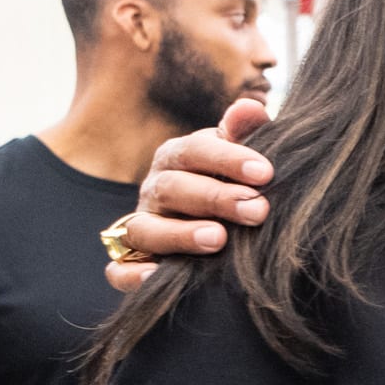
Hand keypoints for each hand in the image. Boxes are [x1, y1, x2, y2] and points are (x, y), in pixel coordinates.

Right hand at [101, 97, 274, 290]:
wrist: (221, 228)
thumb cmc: (233, 183)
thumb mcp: (241, 157)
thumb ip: (245, 134)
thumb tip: (250, 108)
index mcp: (178, 159)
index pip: (195, 150)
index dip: (228, 159)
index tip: (265, 172)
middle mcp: (155, 190)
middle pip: (172, 189)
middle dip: (215, 198)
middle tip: (256, 210)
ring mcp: (140, 226)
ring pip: (143, 228)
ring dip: (178, 234)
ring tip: (217, 239)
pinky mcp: (130, 263)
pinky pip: (118, 270)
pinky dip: (131, 274)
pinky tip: (156, 276)